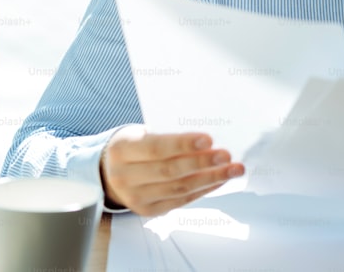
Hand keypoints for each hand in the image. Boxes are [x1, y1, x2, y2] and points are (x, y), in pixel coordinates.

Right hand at [99, 124, 244, 215]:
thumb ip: (168, 134)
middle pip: (169, 171)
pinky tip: (220, 180)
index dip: (183, 144)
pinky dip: (203, 190)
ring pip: (178, 189)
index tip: (209, 139)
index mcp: (122, 149)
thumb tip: (209, 138)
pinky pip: (180, 201)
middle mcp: (124, 176)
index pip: (156, 148)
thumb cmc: (136, 146)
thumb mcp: (143, 133)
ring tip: (234, 169)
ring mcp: (134, 197)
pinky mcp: (147, 211)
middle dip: (202, 163)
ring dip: (210, 179)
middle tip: (227, 155)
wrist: (110, 172)